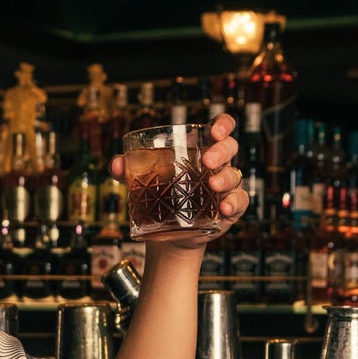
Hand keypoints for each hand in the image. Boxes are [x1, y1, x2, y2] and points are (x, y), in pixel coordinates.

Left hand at [121, 112, 250, 261]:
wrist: (167, 233)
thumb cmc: (158, 196)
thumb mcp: (143, 181)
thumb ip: (128, 170)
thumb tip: (117, 164)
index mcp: (201, 149)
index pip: (221, 129)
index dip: (223, 125)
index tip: (214, 131)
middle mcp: (218, 165)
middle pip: (230, 148)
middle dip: (221, 152)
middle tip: (206, 162)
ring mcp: (226, 186)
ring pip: (235, 175)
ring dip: (226, 178)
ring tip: (213, 185)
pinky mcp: (230, 209)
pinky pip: (240, 202)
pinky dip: (234, 203)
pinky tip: (223, 208)